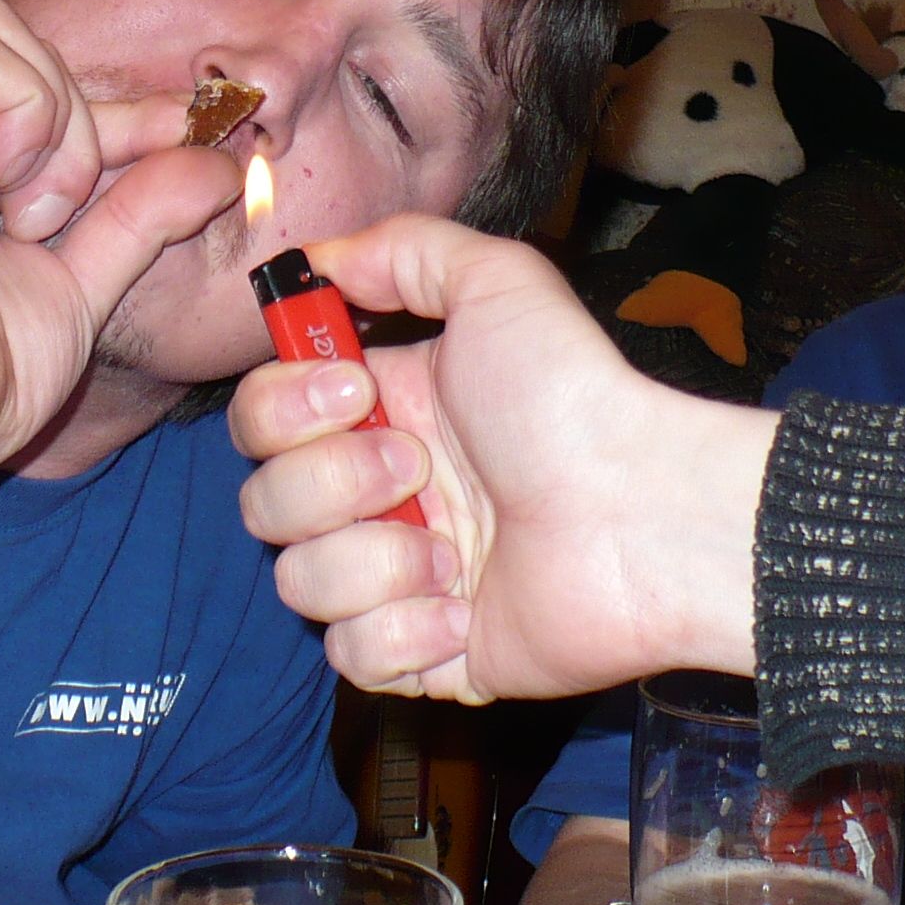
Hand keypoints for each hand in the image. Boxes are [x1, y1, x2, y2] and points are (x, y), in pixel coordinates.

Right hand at [0, 1, 239, 508]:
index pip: (37, 91)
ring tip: (42, 214)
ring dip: (53, 116)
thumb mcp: (82, 283)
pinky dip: (32, 120)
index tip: (187, 134)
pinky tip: (24, 208)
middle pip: (12, 37)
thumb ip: (138, 218)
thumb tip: (215, 164)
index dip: (122, 112)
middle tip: (72, 210)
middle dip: (78, 108)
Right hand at [228, 216, 771, 701]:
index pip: (263, 418)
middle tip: (419, 470)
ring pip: (300, 583)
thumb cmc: (575, 401)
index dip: (285, 408)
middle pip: (264, 502)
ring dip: (373, 562)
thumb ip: (402, 249)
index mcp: (383, 414)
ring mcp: (399, 580)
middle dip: (334, 483)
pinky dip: (403, 635)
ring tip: (454, 554)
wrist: (641, 516)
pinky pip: (352, 655)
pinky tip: (464, 612)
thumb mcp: (498, 285)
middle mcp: (380, 497)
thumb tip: (319, 260)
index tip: (356, 391)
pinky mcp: (426, 655)